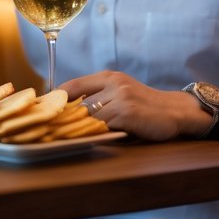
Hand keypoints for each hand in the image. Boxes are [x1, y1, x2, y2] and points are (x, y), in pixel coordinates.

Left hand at [59, 70, 210, 141]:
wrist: (177, 111)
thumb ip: (98, 97)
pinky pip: (101, 126)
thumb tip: (66, 112)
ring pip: (87, 115)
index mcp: (107, 77)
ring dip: (74, 129)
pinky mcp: (127, 113)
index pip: (71, 86)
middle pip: (75, 102)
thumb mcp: (121, 93)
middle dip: (61, 118)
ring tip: (59, 139)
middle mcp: (112, 83)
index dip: (54, 100)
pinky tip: (84, 141)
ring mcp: (120, 97)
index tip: (41, 113)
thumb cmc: (145, 107)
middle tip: (45, 131)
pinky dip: (91, 134)